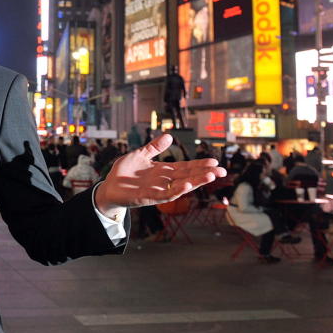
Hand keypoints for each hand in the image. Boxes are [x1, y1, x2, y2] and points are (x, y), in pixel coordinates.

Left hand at [94, 134, 226, 216]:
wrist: (109, 186)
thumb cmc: (124, 172)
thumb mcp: (140, 155)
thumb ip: (154, 147)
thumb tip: (169, 136)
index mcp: (164, 170)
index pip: (186, 167)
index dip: (200, 165)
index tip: (215, 162)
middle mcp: (165, 181)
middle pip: (189, 176)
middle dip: (205, 174)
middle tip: (222, 171)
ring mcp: (159, 190)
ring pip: (182, 186)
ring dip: (196, 181)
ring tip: (210, 176)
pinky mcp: (150, 197)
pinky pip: (167, 194)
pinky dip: (178, 190)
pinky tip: (188, 185)